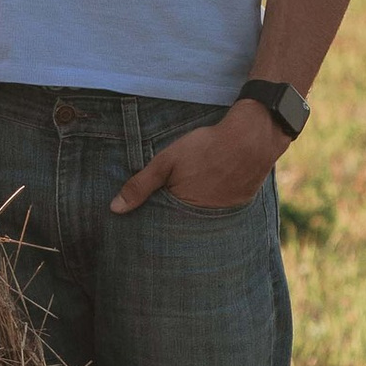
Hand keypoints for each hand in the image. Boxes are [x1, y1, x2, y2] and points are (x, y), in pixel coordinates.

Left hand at [110, 100, 287, 215]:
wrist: (251, 138)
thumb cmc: (206, 148)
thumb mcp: (166, 162)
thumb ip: (141, 185)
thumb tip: (115, 209)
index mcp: (184, 211)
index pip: (162, 227)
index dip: (151, 225)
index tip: (139, 227)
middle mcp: (204, 220)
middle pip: (181, 226)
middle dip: (170, 223)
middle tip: (159, 217)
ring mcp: (224, 214)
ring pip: (199, 219)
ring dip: (191, 215)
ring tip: (183, 205)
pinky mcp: (238, 205)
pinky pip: (218, 211)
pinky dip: (209, 205)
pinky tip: (206, 193)